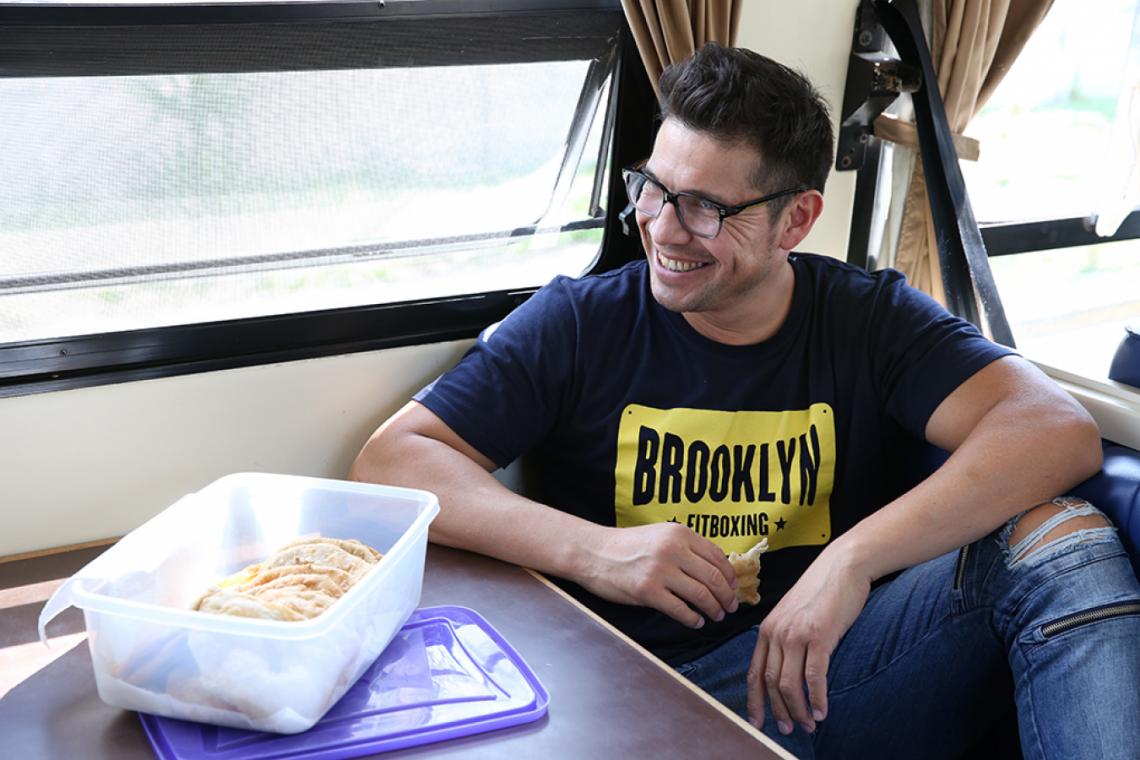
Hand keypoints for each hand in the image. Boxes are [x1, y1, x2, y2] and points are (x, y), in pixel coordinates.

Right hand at [576, 523, 738, 627]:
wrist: (593, 552)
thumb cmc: (627, 546)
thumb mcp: (660, 536)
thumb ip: (686, 547)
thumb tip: (716, 570)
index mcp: (679, 534)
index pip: (718, 557)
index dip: (730, 577)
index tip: (734, 588)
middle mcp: (673, 549)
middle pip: (714, 578)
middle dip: (727, 596)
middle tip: (731, 607)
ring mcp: (660, 571)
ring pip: (701, 595)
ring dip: (714, 609)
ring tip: (716, 616)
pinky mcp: (648, 591)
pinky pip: (680, 609)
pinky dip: (693, 619)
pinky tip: (696, 621)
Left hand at [746, 542, 870, 734]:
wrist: (842, 566)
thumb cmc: (821, 591)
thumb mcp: (793, 613)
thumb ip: (785, 636)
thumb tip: (785, 666)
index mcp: (766, 629)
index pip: (754, 672)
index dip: (754, 700)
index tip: (757, 721)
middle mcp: (776, 632)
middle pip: (770, 682)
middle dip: (778, 711)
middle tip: (788, 730)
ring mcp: (796, 634)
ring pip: (789, 684)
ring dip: (798, 710)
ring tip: (808, 725)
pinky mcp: (819, 636)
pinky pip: (814, 677)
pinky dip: (817, 698)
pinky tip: (822, 711)